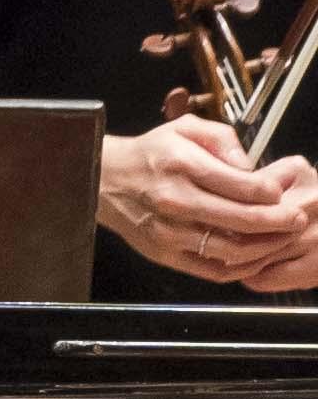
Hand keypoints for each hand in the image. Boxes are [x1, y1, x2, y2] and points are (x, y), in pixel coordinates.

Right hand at [104, 118, 317, 290]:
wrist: (102, 179)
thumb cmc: (148, 154)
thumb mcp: (183, 128)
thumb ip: (223, 139)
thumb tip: (249, 165)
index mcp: (181, 165)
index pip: (244, 186)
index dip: (273, 193)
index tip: (281, 192)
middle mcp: (174, 200)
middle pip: (243, 220)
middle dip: (280, 221)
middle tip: (297, 218)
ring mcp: (169, 231)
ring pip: (233, 249)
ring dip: (267, 246)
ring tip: (281, 237)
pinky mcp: (165, 253)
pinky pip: (213, 269)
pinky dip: (241, 268)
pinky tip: (254, 257)